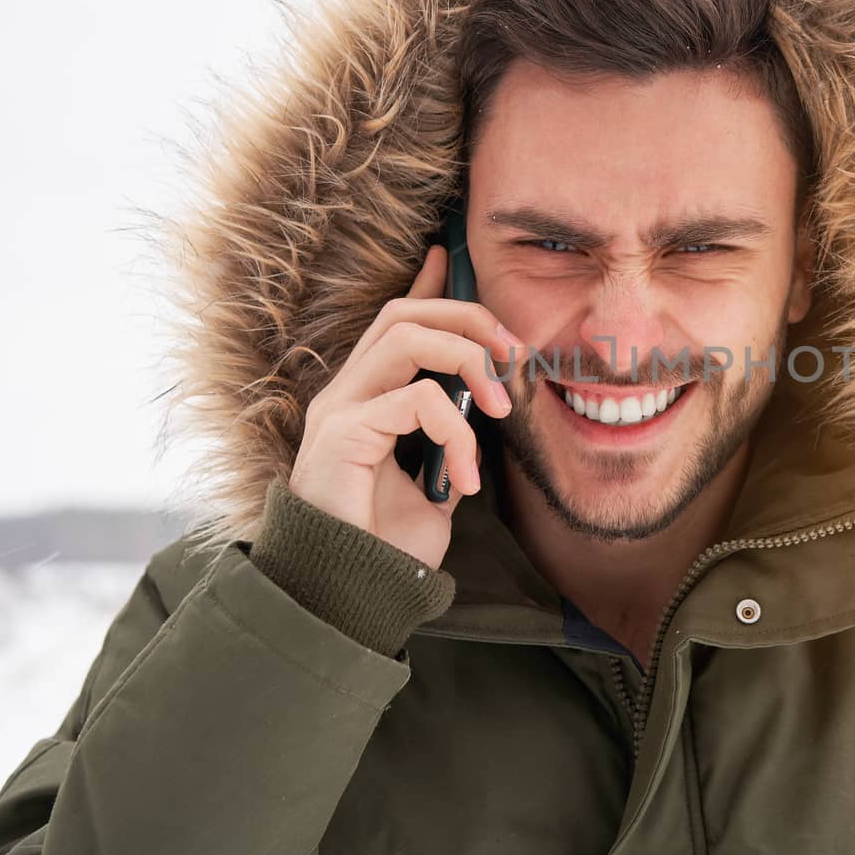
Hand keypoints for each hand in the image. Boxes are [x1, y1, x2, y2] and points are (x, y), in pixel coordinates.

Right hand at [287, 244, 519, 568]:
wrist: (348, 598)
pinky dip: (455, 432)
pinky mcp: (341, 435)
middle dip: (469, 319)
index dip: (424, 287)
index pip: (394, 323)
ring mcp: (339, 410)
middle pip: (404, 315)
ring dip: (468, 360)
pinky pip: (414, 401)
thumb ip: (448, 437)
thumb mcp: (434, 480)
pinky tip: (464, 479)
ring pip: (406, 338)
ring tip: (502, 408)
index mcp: (367, 399)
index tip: (447, 256)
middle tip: (516, 357)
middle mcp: (346, 394)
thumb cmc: (388, 547)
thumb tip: (481, 409)